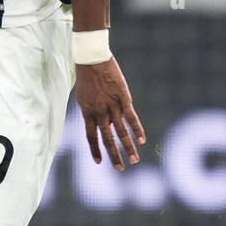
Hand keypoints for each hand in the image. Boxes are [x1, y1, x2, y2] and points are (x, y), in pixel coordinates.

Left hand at [74, 56, 144, 170]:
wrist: (91, 57)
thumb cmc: (85, 73)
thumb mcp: (83, 93)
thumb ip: (90, 108)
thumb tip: (99, 119)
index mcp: (86, 111)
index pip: (90, 136)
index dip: (94, 149)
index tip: (99, 162)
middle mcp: (99, 112)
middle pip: (106, 139)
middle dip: (114, 155)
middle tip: (120, 169)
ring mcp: (111, 106)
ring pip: (120, 132)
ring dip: (128, 147)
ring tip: (134, 160)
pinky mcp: (123, 98)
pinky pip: (131, 118)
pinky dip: (137, 130)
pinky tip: (142, 141)